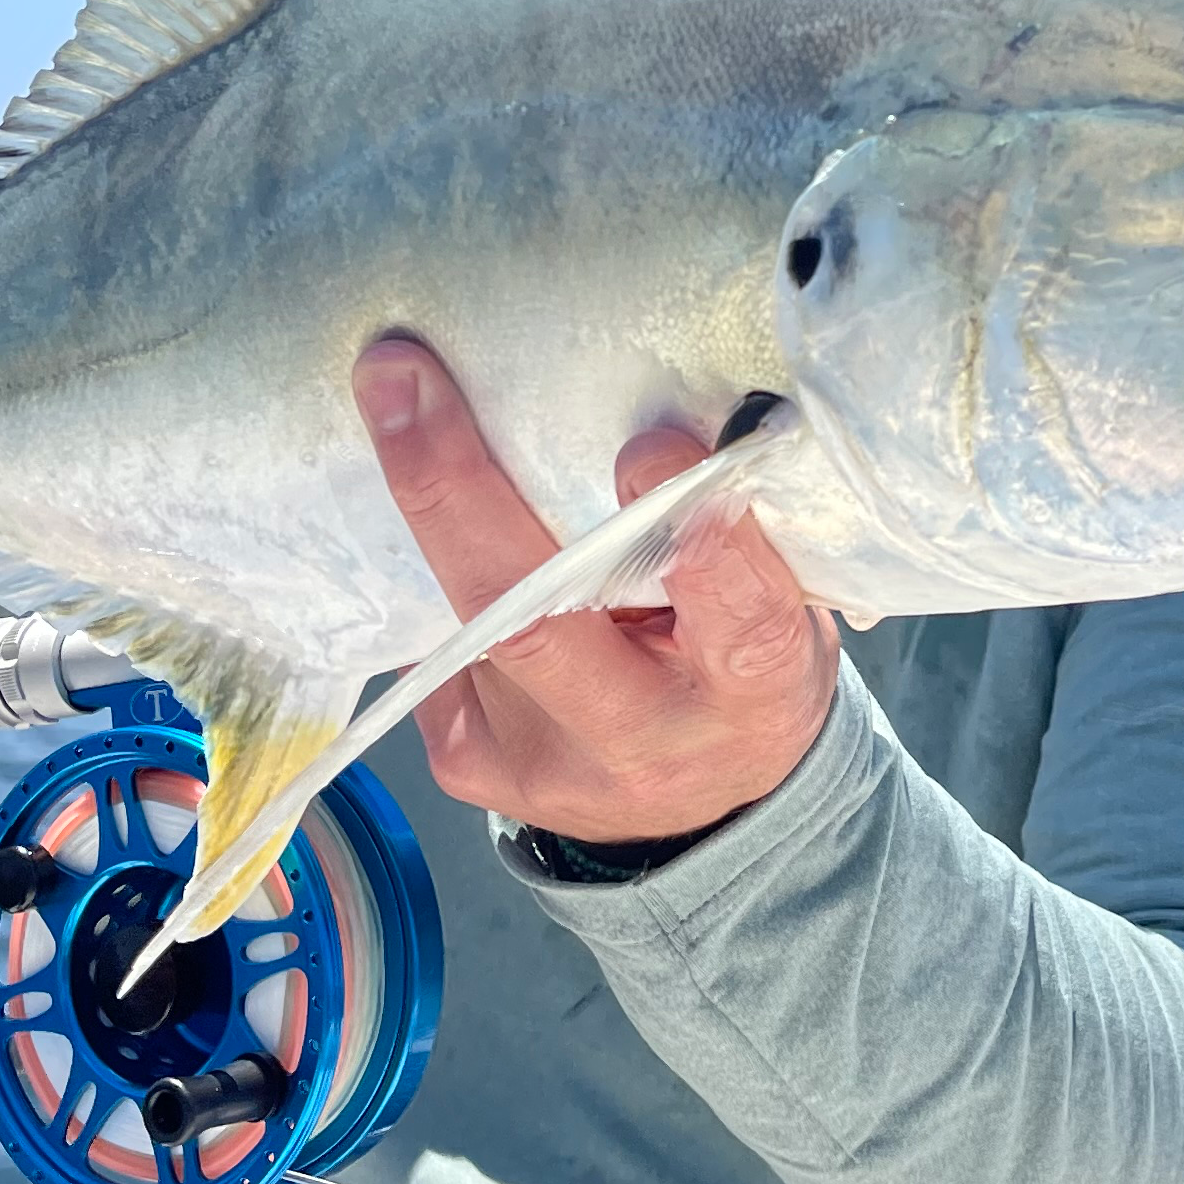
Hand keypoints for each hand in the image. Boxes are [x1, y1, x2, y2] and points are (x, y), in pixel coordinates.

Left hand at [353, 336, 837, 843]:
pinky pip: (438, 644)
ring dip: (433, 508)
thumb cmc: (745, 664)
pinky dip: (442, 575)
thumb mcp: (786, 597)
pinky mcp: (474, 765)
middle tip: (398, 375)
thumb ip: (728, 523)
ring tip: (405, 400)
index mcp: (749, 683)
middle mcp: (640, 737)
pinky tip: (456, 531)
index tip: (647, 443)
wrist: (713, 808)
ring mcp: (543, 763)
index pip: (730, 607)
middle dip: (453, 488)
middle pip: (531, 615)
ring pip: (464, 617)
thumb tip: (651, 394)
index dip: (687, 528)